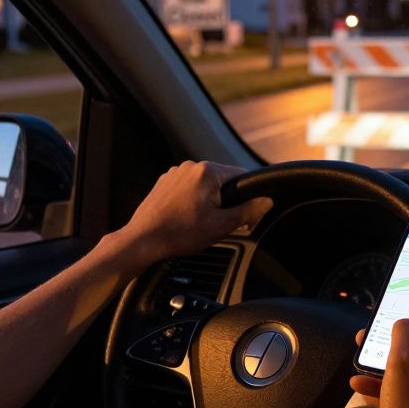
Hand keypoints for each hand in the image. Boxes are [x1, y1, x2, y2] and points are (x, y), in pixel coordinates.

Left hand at [118, 161, 271, 264]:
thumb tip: (266, 201)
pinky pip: (188, 189)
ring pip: (204, 186)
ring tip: (197, 223)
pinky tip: (185, 219)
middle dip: (224, 201)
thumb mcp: (221, 226)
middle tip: (217, 223)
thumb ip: (248, 211)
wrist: (143, 241)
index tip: (244, 212)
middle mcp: (189, 166)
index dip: (247, 196)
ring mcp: (174, 174)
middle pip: (222, 181)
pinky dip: (191, 202)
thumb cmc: (178, 233)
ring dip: (207, 202)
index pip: (241, 176)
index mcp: (207, 171)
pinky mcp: (164, 183)